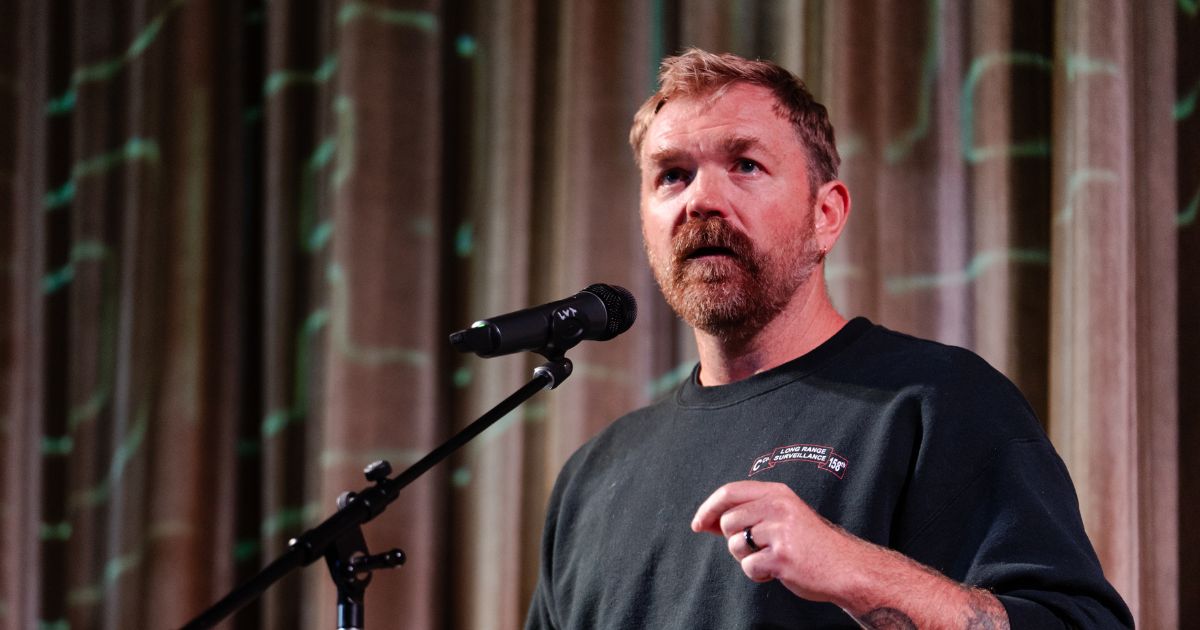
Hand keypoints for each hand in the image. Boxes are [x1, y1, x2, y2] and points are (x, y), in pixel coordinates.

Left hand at [690, 480, 855, 602]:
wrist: (845, 567)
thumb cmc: (810, 544)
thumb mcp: (781, 517)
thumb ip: (747, 514)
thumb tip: (704, 521)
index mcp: (777, 493)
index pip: (729, 492)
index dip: (708, 508)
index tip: (698, 523)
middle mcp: (778, 507)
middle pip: (728, 522)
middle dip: (734, 540)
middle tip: (758, 547)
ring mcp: (780, 531)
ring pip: (735, 545)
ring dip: (747, 558)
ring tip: (771, 557)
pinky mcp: (781, 556)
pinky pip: (749, 567)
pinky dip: (758, 574)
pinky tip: (777, 570)